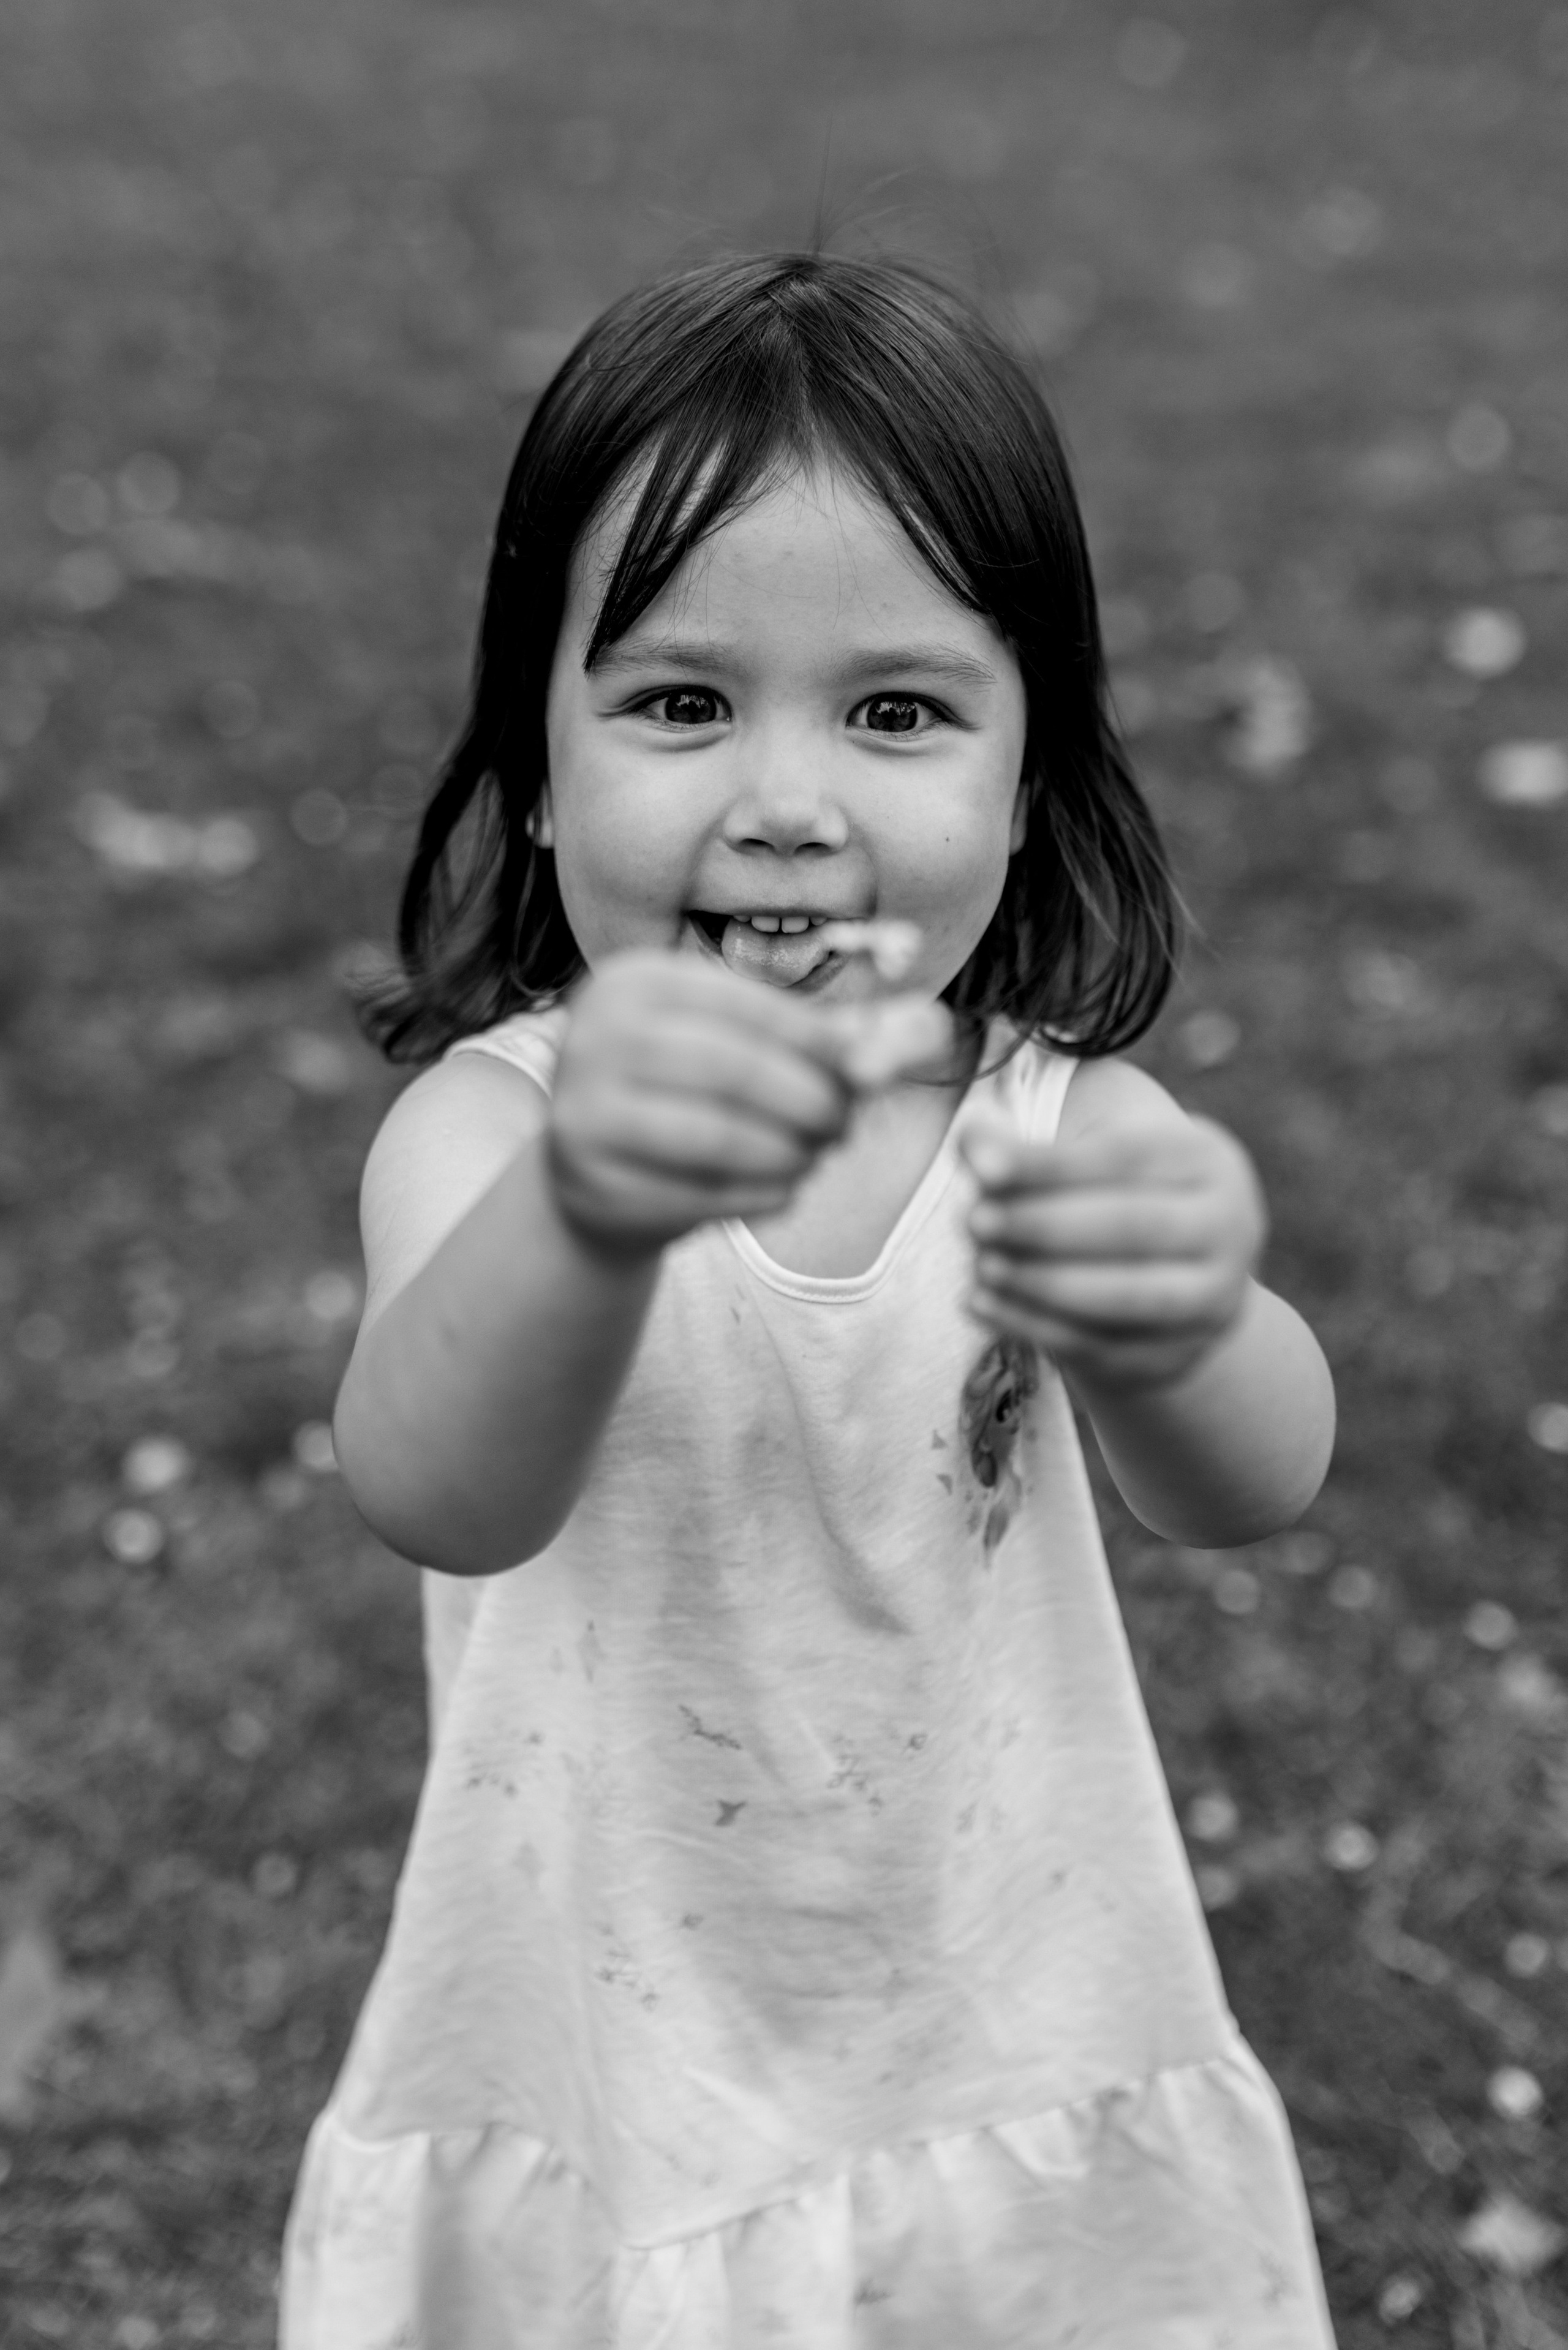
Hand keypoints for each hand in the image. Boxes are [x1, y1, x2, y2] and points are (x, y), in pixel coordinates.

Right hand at [547, 952, 860, 1253]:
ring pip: (719, 1137)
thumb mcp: (729, 1046)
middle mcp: (594, 1038)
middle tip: (845, 1126)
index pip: (746, 1005)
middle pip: (734, 1069)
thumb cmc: (679, 1096)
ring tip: (814, 1157)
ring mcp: (583, 1114)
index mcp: (631, 982)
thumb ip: (810, 1038)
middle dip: (809, 1101)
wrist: (593, 1177)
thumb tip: (910, 1036)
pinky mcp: (594, 1185)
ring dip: (790, 1153)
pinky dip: (761, 1195)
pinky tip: (782, 1189)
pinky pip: (703, 1195)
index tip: (869, 1068)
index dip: (819, 1040)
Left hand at [962, 1115, 1265, 1391]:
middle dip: (1043, 1225)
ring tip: (979, 1266)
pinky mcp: (1179, 1355)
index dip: (1050, 1164)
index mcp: (1209, 1160)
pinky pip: (1103, 1347)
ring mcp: (1213, 1300)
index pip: (1126, 1157)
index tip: (980, 1167)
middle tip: (973, 1221)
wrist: (1166, 1275)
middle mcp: (1230, 1228)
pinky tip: (981, 1305)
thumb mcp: (1083, 1155)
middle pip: (1132, 1227)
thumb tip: (970, 1140)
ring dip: (1041, 1282)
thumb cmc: (1112, 1193)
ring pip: (1126, 1296)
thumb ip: (1025, 1150)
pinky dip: (1035, 1326)